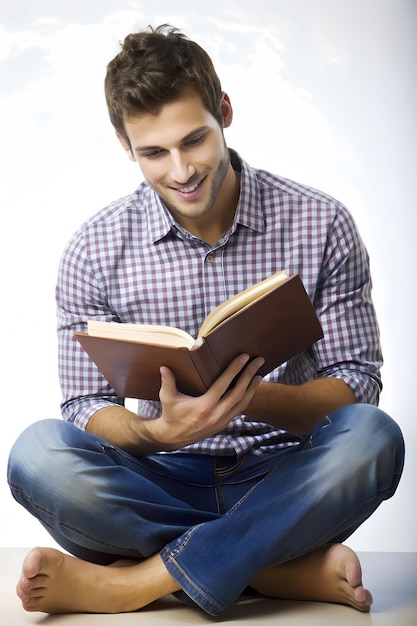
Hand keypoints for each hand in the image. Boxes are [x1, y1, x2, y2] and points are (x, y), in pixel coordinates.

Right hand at [145, 354, 264, 449]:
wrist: (173, 437)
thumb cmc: (171, 414)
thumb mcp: (167, 397)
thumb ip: (167, 381)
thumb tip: (164, 366)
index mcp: (204, 406)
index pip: (224, 384)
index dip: (235, 369)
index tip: (244, 357)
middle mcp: (216, 414)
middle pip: (239, 392)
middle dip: (250, 375)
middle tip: (259, 361)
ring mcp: (222, 421)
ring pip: (243, 403)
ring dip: (252, 388)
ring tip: (259, 374)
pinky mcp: (223, 424)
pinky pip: (239, 410)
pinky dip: (247, 398)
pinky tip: (250, 389)